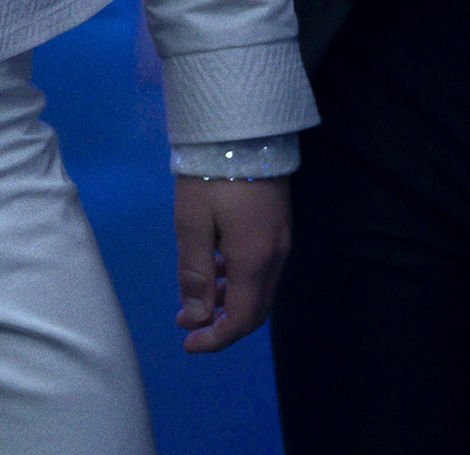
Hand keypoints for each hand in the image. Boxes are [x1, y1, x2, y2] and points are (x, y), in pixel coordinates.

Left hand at [174, 175, 289, 352]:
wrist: (244, 126)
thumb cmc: (210, 175)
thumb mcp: (192, 224)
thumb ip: (196, 273)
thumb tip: (198, 317)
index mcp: (255, 260)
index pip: (243, 319)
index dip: (217, 338)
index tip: (188, 344)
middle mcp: (276, 254)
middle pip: (256, 307)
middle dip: (222, 322)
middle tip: (188, 324)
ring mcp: (282, 237)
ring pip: (259, 286)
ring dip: (229, 299)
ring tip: (195, 298)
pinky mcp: (279, 221)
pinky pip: (262, 265)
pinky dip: (239, 277)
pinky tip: (216, 267)